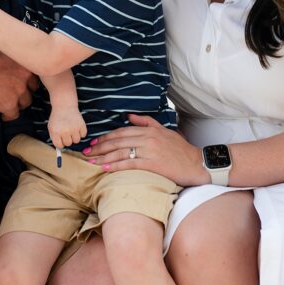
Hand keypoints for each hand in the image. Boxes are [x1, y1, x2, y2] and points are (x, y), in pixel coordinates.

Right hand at [0, 44, 36, 119]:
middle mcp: (25, 76)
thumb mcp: (1, 48)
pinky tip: (2, 115)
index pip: (34, 74)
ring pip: (25, 103)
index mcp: (24, 61)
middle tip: (16, 94)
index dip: (27, 79)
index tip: (22, 82)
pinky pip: (13, 114)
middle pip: (32, 89)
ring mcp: (19, 90)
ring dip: (18, 104)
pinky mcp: (9, 103)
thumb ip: (10, 56)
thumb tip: (8, 61)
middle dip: (25, 92)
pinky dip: (7, 116)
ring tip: (9, 105)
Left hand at [49, 106, 86, 148]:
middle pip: (68, 144)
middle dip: (67, 139)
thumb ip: (54, 139)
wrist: (64, 106)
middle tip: (66, 131)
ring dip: (74, 136)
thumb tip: (60, 150)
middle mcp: (65, 131)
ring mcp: (74, 128)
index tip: (60, 138)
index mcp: (56, 132)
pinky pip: (83, 135)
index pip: (60, 145)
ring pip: (76, 140)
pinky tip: (77, 126)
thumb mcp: (51, 128)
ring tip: (71, 129)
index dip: (60, 142)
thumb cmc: (57, 118)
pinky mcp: (82, 125)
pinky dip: (81, 132)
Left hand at [86, 114, 207, 185]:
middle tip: (86, 152)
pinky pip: (129, 164)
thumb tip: (129, 116)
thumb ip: (146, 122)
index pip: (122, 131)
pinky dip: (116, 166)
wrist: (197, 163)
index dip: (106, 137)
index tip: (94, 142)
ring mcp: (150, 150)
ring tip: (91, 161)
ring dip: (103, 157)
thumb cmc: (181, 149)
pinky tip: (105, 168)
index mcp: (149, 130)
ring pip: (121, 152)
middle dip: (100, 147)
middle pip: (118, 141)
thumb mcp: (164, 130)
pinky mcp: (153, 164)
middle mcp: (148, 138)